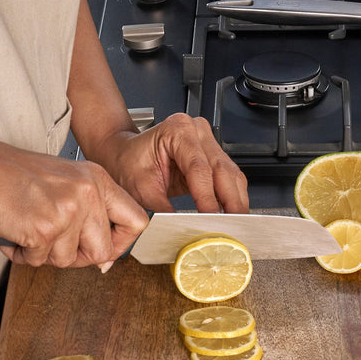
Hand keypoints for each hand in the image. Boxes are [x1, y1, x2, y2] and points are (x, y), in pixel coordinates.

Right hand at [0, 140, 147, 267]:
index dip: (123, 243)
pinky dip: (23, 254)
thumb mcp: (66, 183)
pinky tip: (15, 232)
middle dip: (78, 257)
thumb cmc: (13, 176)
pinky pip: (40, 260)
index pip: (137, 221)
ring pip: (69, 260)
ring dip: (45, 254)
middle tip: (55, 245)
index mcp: (98, 180)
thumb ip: (92, 215)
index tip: (107, 249)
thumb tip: (107, 260)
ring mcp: (68, 211)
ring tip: (29, 230)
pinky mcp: (45, 228)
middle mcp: (88, 193)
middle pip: (104, 251)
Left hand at [92, 113, 249, 213]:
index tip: (212, 219)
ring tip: (236, 225)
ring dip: (236, 201)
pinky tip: (232, 214)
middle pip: (223, 170)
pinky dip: (232, 198)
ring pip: (232, 175)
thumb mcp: (141, 189)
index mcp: (177, 130)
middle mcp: (197, 131)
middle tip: (234, 227)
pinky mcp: (213, 156)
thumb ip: (165, 209)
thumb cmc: (128, 163)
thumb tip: (185, 228)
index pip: (199, 168)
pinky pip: (230, 178)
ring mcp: (208, 142)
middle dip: (231, 202)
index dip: (208, 197)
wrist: (124, 155)